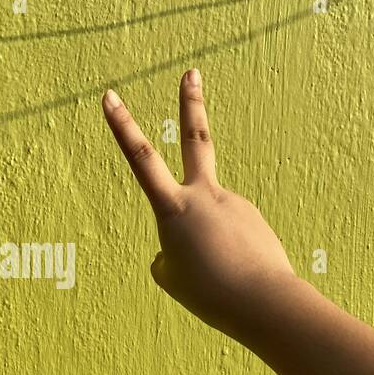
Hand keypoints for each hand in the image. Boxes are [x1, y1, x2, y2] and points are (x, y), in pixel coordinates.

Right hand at [101, 68, 297, 339]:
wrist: (264, 302)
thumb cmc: (209, 293)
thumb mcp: (170, 278)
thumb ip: (167, 256)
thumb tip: (178, 245)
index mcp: (174, 209)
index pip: (140, 159)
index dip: (122, 126)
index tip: (109, 96)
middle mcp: (205, 197)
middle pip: (197, 139)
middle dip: (191, 104)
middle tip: (192, 72)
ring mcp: (234, 204)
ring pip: (210, 223)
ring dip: (210, 248)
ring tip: (218, 279)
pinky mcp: (254, 219)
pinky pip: (230, 239)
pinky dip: (227, 257)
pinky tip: (236, 278)